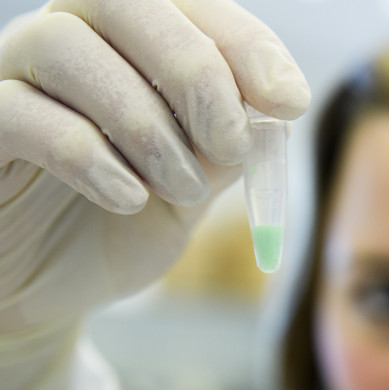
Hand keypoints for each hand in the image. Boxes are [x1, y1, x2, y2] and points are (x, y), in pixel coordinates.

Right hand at [0, 0, 308, 389]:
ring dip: (146, 125)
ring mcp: (15, 79)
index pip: (188, 6)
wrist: (61, 291)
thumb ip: (226, 143)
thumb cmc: (128, 227)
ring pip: (68, 47)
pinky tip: (128, 198)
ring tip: (183, 189)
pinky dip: (90, 156)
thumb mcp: (195, 187)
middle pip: (124, 0)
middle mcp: (70, 41)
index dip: (245, 44)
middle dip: (196, 72)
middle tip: (231, 145)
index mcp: (131, 46)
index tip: (291, 103)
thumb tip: (271, 108)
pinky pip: (22, 113)